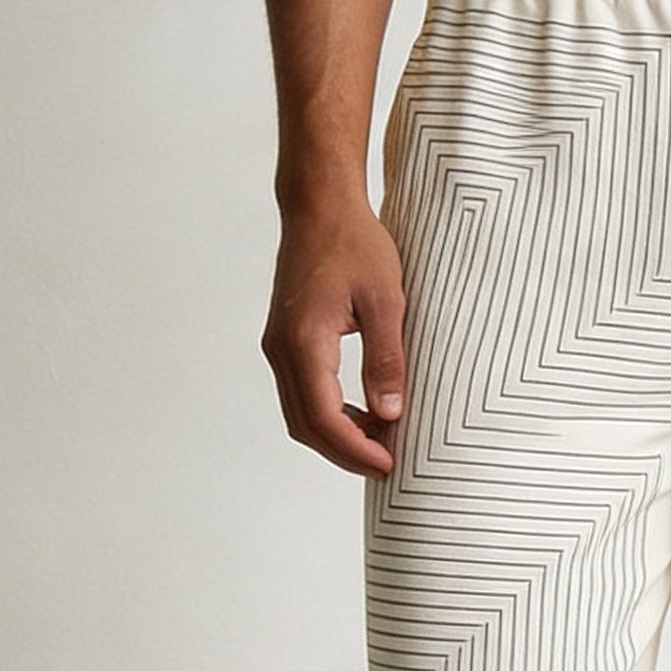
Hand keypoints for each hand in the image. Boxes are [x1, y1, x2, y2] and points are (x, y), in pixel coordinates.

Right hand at [261, 200, 406, 478]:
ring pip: (301, 415)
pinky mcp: (286, 342)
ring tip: (381, 441)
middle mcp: (282, 349)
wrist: (320, 206)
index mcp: (303, 342)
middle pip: (306, 426)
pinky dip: (331, 415)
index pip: (324, 418)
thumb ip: (386, 360)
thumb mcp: (385, 301)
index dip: (356, 450)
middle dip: (346, 453)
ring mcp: (279, 346)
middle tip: (388, 463)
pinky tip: (365, 414)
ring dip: (338, 436)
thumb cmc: (354, 243)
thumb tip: (390, 414)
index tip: (389, 464)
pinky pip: (302, 394)